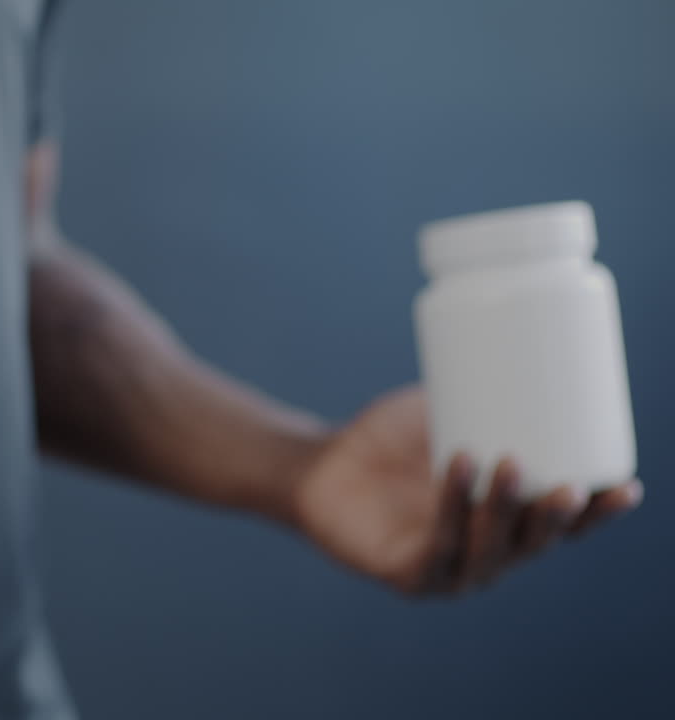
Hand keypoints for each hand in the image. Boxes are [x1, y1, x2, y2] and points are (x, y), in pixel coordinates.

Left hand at [292, 386, 642, 595]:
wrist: (321, 463)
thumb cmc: (388, 441)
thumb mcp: (445, 413)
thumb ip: (482, 391)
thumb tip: (526, 334)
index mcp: (505, 523)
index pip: (563, 527)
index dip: (598, 514)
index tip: (626, 485)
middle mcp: (484, 554)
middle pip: (535, 544)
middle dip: (556, 517)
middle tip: (568, 483)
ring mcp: (447, 569)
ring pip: (490, 547)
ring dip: (503, 509)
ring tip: (507, 463)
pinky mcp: (405, 573)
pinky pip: (436, 544)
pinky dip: (451, 509)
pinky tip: (458, 470)